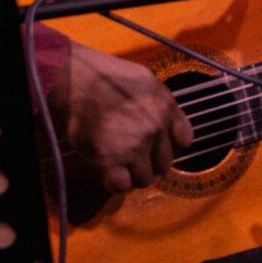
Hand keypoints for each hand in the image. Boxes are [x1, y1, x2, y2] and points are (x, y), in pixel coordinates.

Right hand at [48, 41, 192, 193]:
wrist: (78, 81)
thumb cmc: (107, 76)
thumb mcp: (146, 80)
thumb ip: (162, 103)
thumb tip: (170, 125)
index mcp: (165, 107)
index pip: (184, 141)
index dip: (170, 146)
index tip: (157, 147)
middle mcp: (155, 129)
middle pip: (164, 164)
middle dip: (150, 162)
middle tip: (132, 155)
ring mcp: (135, 147)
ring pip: (145, 178)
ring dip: (133, 174)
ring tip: (118, 161)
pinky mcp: (111, 161)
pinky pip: (122, 186)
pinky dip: (115, 182)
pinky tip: (108, 171)